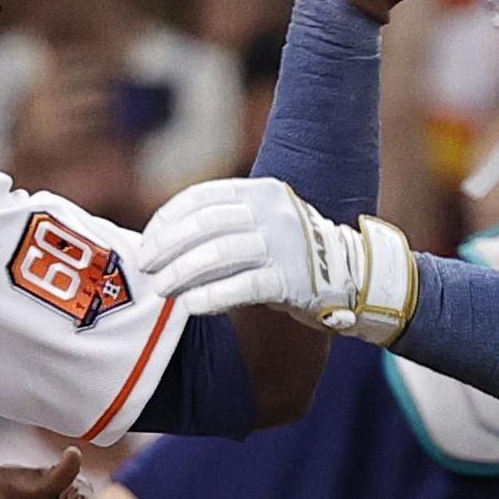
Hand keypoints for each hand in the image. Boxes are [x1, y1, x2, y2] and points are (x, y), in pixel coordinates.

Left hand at [133, 175, 417, 330]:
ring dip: (182, 273)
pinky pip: (243, 286)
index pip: (202, 197)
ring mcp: (284, 244)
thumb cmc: (292, 256)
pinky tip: (190, 306)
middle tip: (146, 267)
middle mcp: (273, 212)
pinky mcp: (292, 279)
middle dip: (168, 247)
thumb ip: (224, 223)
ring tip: (162, 290)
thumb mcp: (262, 224)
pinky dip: (212, 296)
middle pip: (205, 225)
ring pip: (219, 254)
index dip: (169, 219)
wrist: (351, 280)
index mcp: (261, 191)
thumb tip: (165, 240)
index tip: (147, 240)